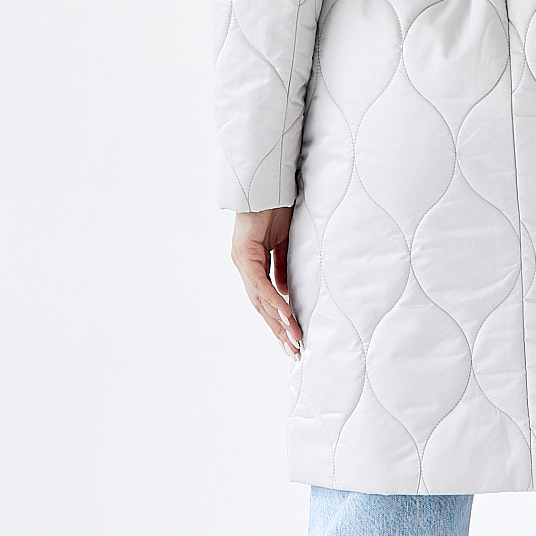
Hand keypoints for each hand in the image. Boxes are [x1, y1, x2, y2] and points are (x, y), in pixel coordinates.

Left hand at [231, 207, 300, 356]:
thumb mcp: (285, 244)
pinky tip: (285, 313)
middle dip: (278, 330)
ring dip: (279, 320)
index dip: (278, 321)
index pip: (265, 300)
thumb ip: (284, 268)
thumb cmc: (276, 209)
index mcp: (253, 265)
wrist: (267, 185)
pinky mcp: (245, 253)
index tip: (291, 339)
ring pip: (260, 299)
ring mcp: (242, 260)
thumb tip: (288, 292)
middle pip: (261, 306)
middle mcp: (244, 266)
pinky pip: (261, 282)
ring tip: (293, 338)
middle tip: (293, 350)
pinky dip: (274, 299)